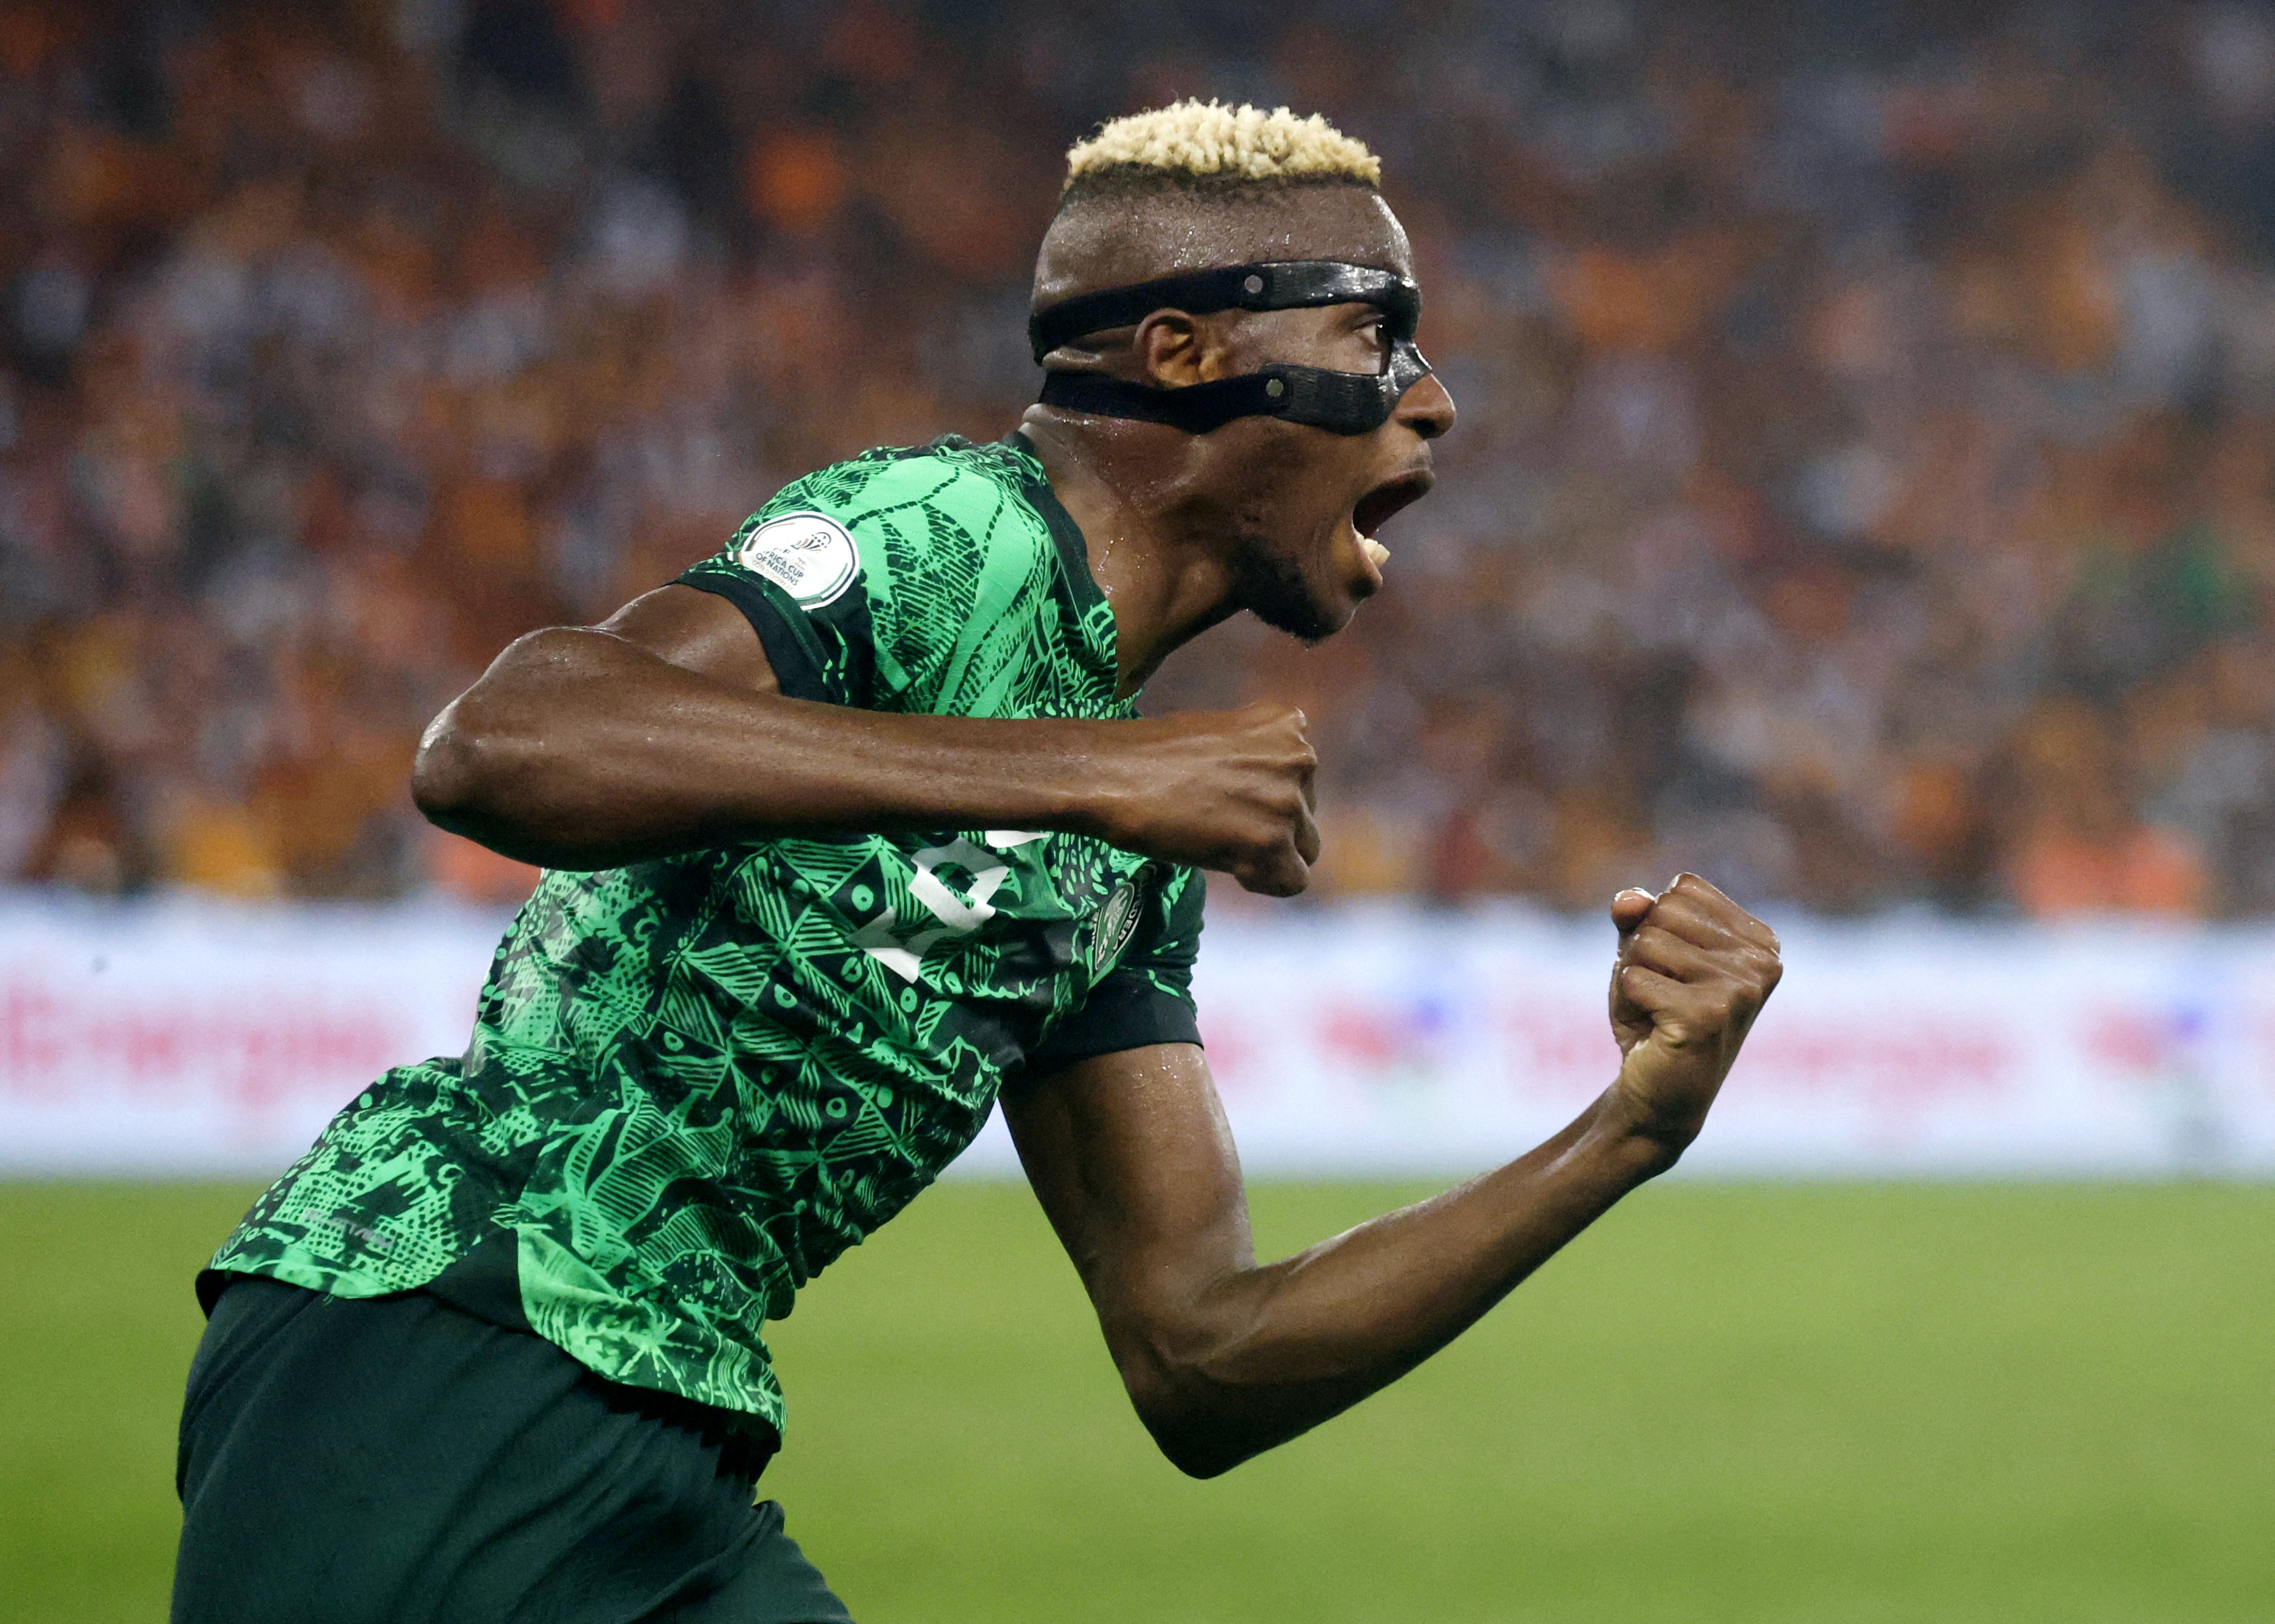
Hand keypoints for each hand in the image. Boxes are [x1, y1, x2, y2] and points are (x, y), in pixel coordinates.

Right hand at [1086, 702, 1320, 895]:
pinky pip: (1291, 881)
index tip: (1226, 802)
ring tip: (1215, 839)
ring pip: (1302, 852)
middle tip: (1217, 825)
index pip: (1302, 783)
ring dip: (1264, 856)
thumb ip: (1260, 762)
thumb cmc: (1151, 757)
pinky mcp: (1271, 841)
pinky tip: (1226, 863)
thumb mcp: (1223, 740)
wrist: (1110, 775)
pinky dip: (1261, 881)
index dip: (1264, 804)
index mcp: (1289, 727)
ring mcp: (1288, 801)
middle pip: (1306, 819)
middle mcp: (1300, 759)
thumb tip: (1273, 799)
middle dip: (1269, 830)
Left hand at [1603, 874, 1781, 1155]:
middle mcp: (1763, 960)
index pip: (1683, 889)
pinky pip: (1634, 979)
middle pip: (1662, 912)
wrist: (1659, 1095)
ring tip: (1656, 1014)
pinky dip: (1626, 1004)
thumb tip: (1630, 901)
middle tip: (1660, 998)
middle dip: (1641, 953)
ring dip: (1632, 980)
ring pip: (1645, 943)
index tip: (1673, 971)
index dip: (1657, 925)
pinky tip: (1653, 1032)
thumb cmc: (1655, 1018)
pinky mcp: (1709, 1015)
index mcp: (1761, 939)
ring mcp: (1742, 988)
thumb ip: (1636, 917)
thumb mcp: (1644, 955)